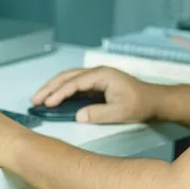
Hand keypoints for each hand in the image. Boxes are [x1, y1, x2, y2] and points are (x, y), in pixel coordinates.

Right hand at [31, 66, 159, 123]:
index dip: (59, 93)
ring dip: (54, 88)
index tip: (47, 103)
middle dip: (50, 87)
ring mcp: (96, 77)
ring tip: (40, 99)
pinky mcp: (96, 84)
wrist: (154, 100)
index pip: (75, 82)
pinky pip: (75, 85)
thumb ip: (98, 113)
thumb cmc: (140, 104)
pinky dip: (62, 91)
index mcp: (102, 75)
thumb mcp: (120, 112)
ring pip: (69, 79)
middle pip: (67, 76)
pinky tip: (54, 99)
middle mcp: (97, 73)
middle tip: (35, 100)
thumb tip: (77, 115)